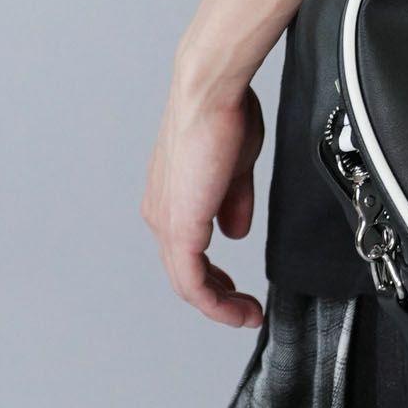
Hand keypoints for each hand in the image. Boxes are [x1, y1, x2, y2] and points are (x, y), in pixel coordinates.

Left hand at [141, 70, 265, 327]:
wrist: (210, 93)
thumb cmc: (224, 114)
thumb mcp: (236, 166)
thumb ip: (234, 201)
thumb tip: (235, 230)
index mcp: (173, 198)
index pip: (187, 252)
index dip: (214, 276)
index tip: (239, 288)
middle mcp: (162, 214)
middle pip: (184, 273)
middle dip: (218, 297)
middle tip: (244, 310)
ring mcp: (167, 222)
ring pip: (186, 282)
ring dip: (218, 304)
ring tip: (245, 313)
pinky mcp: (179, 227)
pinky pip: (191, 279)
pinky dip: (214, 299)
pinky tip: (235, 305)